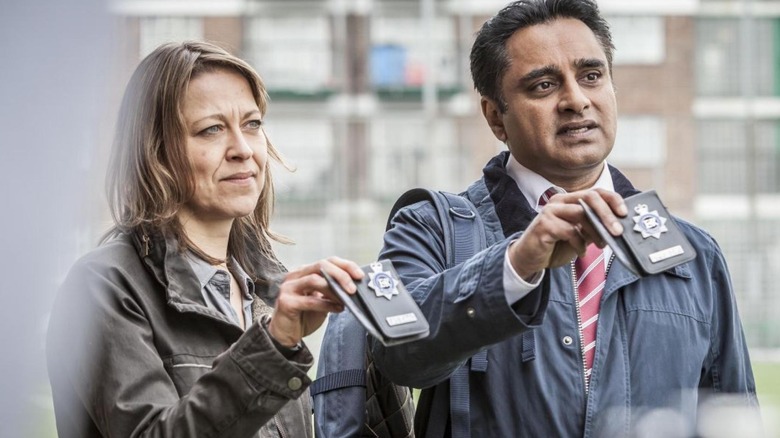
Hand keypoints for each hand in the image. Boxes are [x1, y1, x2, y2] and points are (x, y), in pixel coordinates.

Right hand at [267, 256, 363, 347]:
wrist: (285, 335)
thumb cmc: (304, 316)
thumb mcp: (322, 300)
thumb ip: (334, 291)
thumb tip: (354, 287)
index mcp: (305, 272)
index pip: (328, 261)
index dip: (345, 265)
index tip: (360, 275)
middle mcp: (295, 275)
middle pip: (321, 265)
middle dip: (341, 275)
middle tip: (353, 288)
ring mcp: (288, 287)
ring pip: (315, 280)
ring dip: (333, 290)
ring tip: (345, 300)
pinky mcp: (286, 302)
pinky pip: (310, 300)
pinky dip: (326, 304)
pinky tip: (337, 309)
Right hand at [508, 189, 626, 279]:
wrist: (529, 259)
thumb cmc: (555, 246)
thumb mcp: (580, 235)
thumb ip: (594, 228)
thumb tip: (618, 226)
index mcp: (569, 200)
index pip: (595, 192)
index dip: (612, 200)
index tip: (624, 213)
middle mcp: (559, 201)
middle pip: (590, 198)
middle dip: (607, 214)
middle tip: (618, 231)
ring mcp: (550, 211)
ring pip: (581, 213)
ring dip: (596, 231)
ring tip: (601, 245)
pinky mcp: (544, 225)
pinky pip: (569, 231)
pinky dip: (579, 244)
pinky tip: (580, 252)